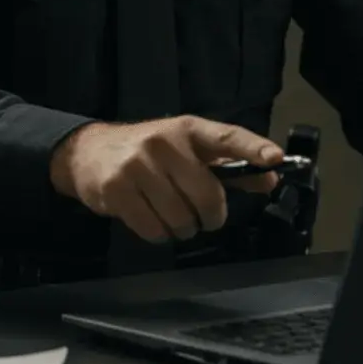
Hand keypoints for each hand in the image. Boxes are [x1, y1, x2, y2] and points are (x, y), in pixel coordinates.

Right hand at [49, 117, 284, 242]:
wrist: (87, 151)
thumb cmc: (148, 151)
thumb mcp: (188, 149)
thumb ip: (230, 166)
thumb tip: (270, 178)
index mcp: (188, 129)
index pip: (227, 137)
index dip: (253, 148)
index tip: (275, 159)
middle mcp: (164, 143)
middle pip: (206, 195)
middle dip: (211, 216)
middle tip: (204, 217)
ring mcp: (137, 166)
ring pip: (180, 219)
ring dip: (183, 228)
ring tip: (172, 217)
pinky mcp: (116, 190)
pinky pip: (153, 229)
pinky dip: (159, 234)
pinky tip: (152, 220)